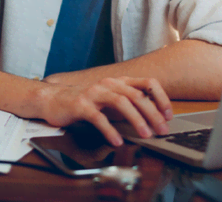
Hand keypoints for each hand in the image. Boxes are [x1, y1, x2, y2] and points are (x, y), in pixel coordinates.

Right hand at [37, 77, 172, 145]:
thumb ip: (128, 103)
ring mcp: (94, 92)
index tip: (169, 115)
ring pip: (121, 102)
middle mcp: (108, 84)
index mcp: (118, 81)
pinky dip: (110, 130)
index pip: (147, 83)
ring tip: (145, 135)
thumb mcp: (110, 99)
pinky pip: (99, 117)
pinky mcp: (81, 104)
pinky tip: (117, 141)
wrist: (53, 99)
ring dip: (136, 120)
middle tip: (162, 130)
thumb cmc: (84, 101)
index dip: (161, 98)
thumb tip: (152, 117)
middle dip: (153, 114)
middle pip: (137, 95)